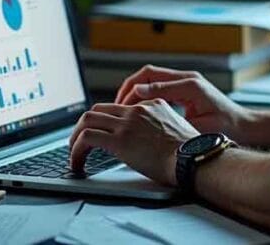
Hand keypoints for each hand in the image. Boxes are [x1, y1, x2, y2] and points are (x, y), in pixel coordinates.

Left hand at [68, 99, 198, 184]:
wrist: (195, 158)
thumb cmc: (191, 153)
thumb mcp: (176, 131)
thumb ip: (160, 129)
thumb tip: (152, 143)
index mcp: (152, 105)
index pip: (118, 107)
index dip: (104, 121)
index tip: (98, 134)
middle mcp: (137, 110)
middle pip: (98, 109)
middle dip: (84, 126)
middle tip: (79, 143)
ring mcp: (127, 123)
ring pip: (87, 120)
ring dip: (75, 138)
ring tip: (74, 154)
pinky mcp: (119, 140)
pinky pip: (86, 139)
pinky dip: (76, 151)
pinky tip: (77, 164)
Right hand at [115, 65, 254, 139]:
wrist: (243, 127)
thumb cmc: (225, 127)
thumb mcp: (196, 121)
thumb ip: (169, 107)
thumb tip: (143, 95)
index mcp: (189, 84)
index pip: (150, 77)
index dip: (133, 91)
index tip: (122, 105)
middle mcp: (187, 78)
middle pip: (148, 74)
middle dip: (130, 88)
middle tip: (118, 106)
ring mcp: (187, 82)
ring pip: (152, 79)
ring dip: (136, 91)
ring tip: (124, 108)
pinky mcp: (187, 90)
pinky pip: (161, 87)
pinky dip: (147, 96)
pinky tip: (140, 110)